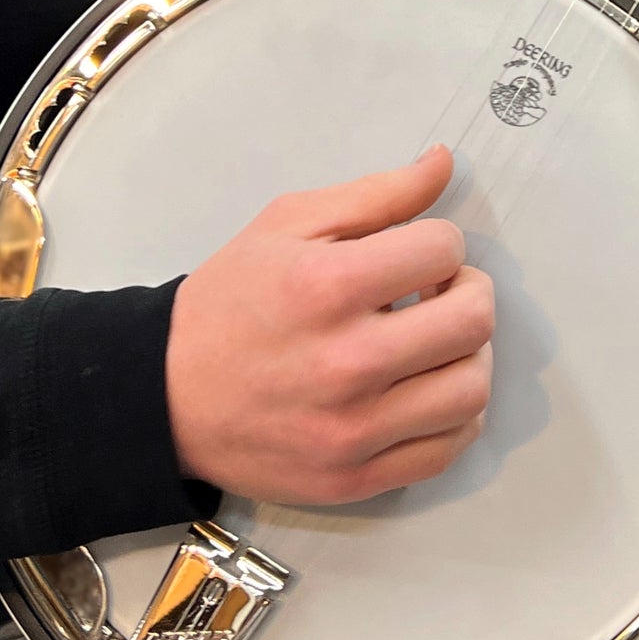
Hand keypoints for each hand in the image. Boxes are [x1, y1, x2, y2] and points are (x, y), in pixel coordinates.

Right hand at [167, 145, 492, 505]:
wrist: (164, 396)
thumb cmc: (231, 302)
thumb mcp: (288, 225)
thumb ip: (377, 193)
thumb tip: (445, 161)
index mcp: (327, 286)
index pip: (443, 249)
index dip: (439, 243)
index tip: (417, 256)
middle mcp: (346, 362)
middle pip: (473, 320)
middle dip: (469, 292)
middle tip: (438, 293)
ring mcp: (352, 430)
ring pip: (471, 389)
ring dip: (468, 355)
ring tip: (435, 343)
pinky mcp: (354, 478)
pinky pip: (448, 448)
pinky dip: (455, 415)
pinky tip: (428, 389)